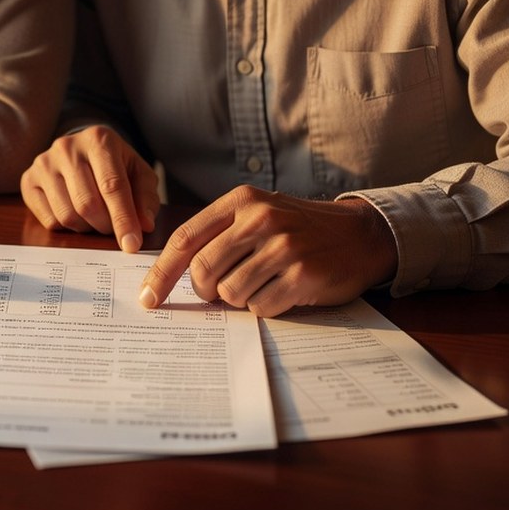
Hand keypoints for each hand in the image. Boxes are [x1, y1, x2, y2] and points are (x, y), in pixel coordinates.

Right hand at [21, 125, 160, 252]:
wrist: (81, 150)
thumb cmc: (114, 165)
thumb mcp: (138, 174)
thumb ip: (145, 197)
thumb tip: (144, 225)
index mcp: (99, 139)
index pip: (112, 186)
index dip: (123, 219)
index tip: (132, 245)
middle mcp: (67, 147)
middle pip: (87, 203)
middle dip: (105, 226)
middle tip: (113, 228)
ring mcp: (44, 163)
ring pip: (67, 215)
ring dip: (86, 228)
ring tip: (95, 220)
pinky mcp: (28, 180)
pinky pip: (49, 220)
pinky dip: (67, 228)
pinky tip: (76, 215)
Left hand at [138, 186, 397, 316]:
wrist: (360, 234)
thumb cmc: (299, 227)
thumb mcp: (259, 213)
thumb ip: (219, 234)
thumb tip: (174, 272)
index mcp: (241, 201)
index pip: (186, 239)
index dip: (161, 272)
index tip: (148, 298)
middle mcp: (260, 220)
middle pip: (203, 270)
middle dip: (204, 291)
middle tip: (217, 293)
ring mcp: (283, 247)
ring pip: (230, 292)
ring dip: (239, 299)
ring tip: (262, 284)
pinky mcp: (303, 275)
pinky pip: (260, 307)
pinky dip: (265, 308)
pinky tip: (283, 292)